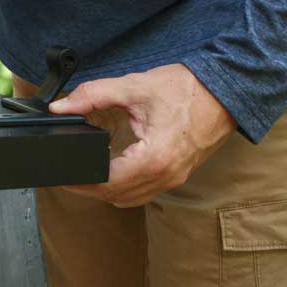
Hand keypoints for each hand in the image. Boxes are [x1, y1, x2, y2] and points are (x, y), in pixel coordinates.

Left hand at [49, 64, 235, 207]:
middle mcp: (165, 176)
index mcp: (153, 158)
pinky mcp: (178, 176)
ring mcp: (173, 179)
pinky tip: (115, 174)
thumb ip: (94, 95)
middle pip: (115, 197)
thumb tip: (61, 106)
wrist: (225, 92)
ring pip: (130, 200)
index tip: (62, 176)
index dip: (80, 182)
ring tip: (87, 177)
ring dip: (107, 193)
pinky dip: (126, 189)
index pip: (106, 184)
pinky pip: (145, 193)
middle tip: (69, 177)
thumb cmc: (187, 89)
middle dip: (89, 190)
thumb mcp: (135, 86)